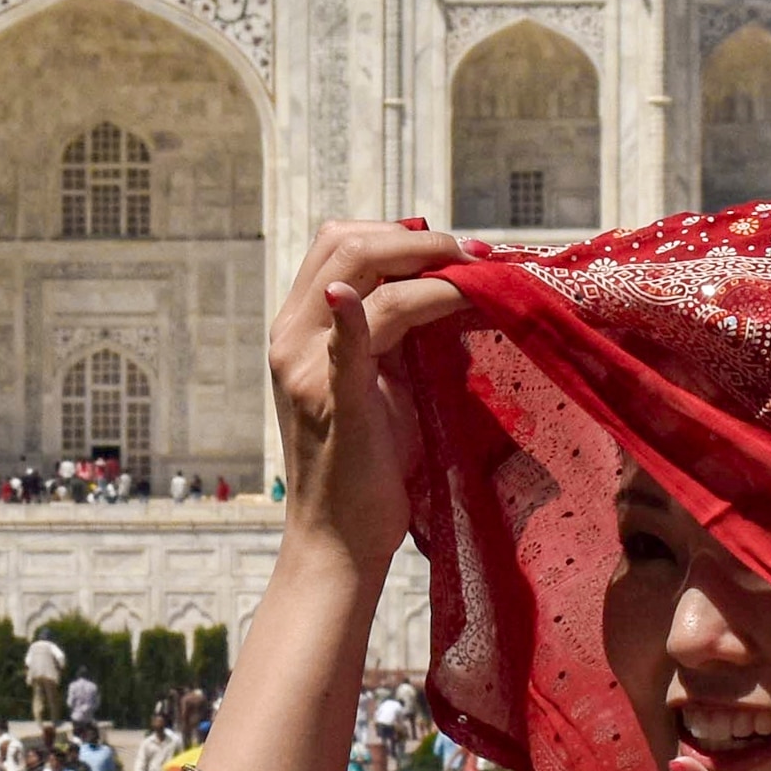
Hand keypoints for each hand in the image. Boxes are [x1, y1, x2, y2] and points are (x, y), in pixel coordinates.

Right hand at [262, 223, 473, 580]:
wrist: (339, 538)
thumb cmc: (366, 465)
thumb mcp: (379, 382)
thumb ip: (394, 334)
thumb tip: (447, 285)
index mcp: (296, 328)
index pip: (337, 243)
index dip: (395, 232)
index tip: (451, 247)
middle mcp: (290, 337)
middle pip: (347, 244)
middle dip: (419, 241)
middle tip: (475, 254)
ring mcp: (306, 366)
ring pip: (363, 277)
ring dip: (431, 268)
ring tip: (480, 277)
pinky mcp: (335, 399)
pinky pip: (347, 340)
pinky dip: (356, 312)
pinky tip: (366, 296)